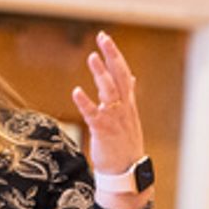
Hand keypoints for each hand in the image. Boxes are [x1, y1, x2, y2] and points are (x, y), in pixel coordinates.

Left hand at [70, 31, 150, 208]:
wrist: (126, 171)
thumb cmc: (125, 143)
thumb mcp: (129, 116)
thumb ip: (128, 95)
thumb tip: (131, 78)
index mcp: (128, 103)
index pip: (123, 73)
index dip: (114, 55)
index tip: (105, 39)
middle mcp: (123, 107)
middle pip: (119, 76)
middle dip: (112, 55)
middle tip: (103, 37)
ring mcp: (114, 118)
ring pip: (110, 91)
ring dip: (101, 73)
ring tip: (92, 57)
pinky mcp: (103, 130)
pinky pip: (94, 113)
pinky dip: (85, 101)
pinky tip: (76, 91)